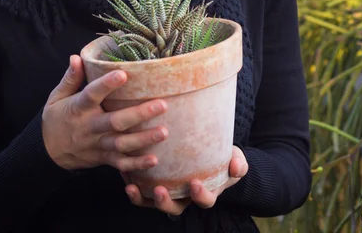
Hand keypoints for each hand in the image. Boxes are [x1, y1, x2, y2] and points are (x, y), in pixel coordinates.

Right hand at [42, 55, 168, 171]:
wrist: (48, 153)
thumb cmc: (56, 118)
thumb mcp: (57, 97)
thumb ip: (70, 78)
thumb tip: (77, 57)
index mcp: (78, 108)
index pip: (92, 94)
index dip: (106, 84)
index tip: (123, 74)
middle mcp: (90, 127)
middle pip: (115, 122)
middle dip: (139, 115)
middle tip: (162, 105)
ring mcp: (97, 145)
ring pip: (122, 144)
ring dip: (144, 139)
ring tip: (164, 132)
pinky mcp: (103, 159)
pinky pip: (121, 164)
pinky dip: (137, 164)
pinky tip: (155, 160)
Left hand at [122, 145, 247, 215]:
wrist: (211, 154)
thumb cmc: (224, 158)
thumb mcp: (235, 159)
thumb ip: (238, 164)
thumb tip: (236, 168)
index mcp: (206, 192)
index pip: (205, 200)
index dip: (201, 195)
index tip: (195, 184)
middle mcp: (185, 197)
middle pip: (174, 208)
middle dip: (165, 202)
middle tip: (159, 191)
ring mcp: (170, 191)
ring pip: (153, 202)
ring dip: (141, 197)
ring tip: (131, 187)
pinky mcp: (155, 182)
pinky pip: (141, 189)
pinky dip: (132, 183)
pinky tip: (124, 172)